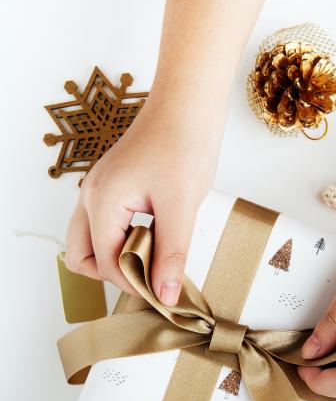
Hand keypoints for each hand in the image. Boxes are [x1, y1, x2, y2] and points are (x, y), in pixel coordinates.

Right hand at [64, 0, 264, 305]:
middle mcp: (91, 198)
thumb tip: (165, 296)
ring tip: (155, 259)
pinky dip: (122, 241)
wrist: (187, 104)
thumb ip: (171, 255)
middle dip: (113, 275)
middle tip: (151, 277)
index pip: (104, 263)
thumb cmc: (184, 145)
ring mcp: (98, 191)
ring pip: (90, 242)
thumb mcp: (181, 207)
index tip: (164, 293)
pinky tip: (154, 238)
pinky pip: (104, 226)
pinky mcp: (112, 187)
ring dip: (116, 258)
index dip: (133, 284)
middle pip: (81, 257)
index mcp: (102, 202)